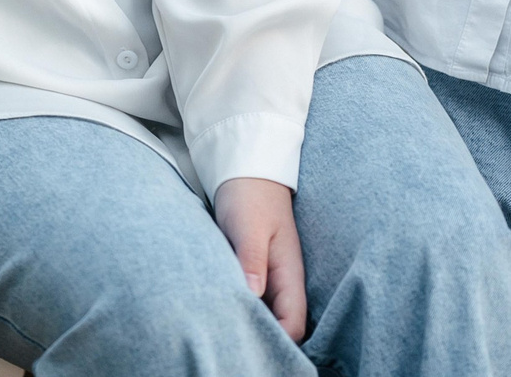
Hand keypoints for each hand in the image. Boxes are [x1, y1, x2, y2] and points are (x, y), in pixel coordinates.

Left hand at [212, 176, 306, 340]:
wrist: (245, 170)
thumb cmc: (250, 195)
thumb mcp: (250, 226)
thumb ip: (252, 260)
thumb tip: (252, 295)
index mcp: (289, 274)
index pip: (293, 324)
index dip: (277, 339)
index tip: (249, 339)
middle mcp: (282, 281)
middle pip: (278, 325)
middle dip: (259, 335)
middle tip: (228, 334)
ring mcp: (267, 277)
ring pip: (262, 313)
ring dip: (246, 320)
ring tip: (220, 324)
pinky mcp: (251, 271)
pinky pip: (248, 298)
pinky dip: (236, 305)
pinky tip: (217, 307)